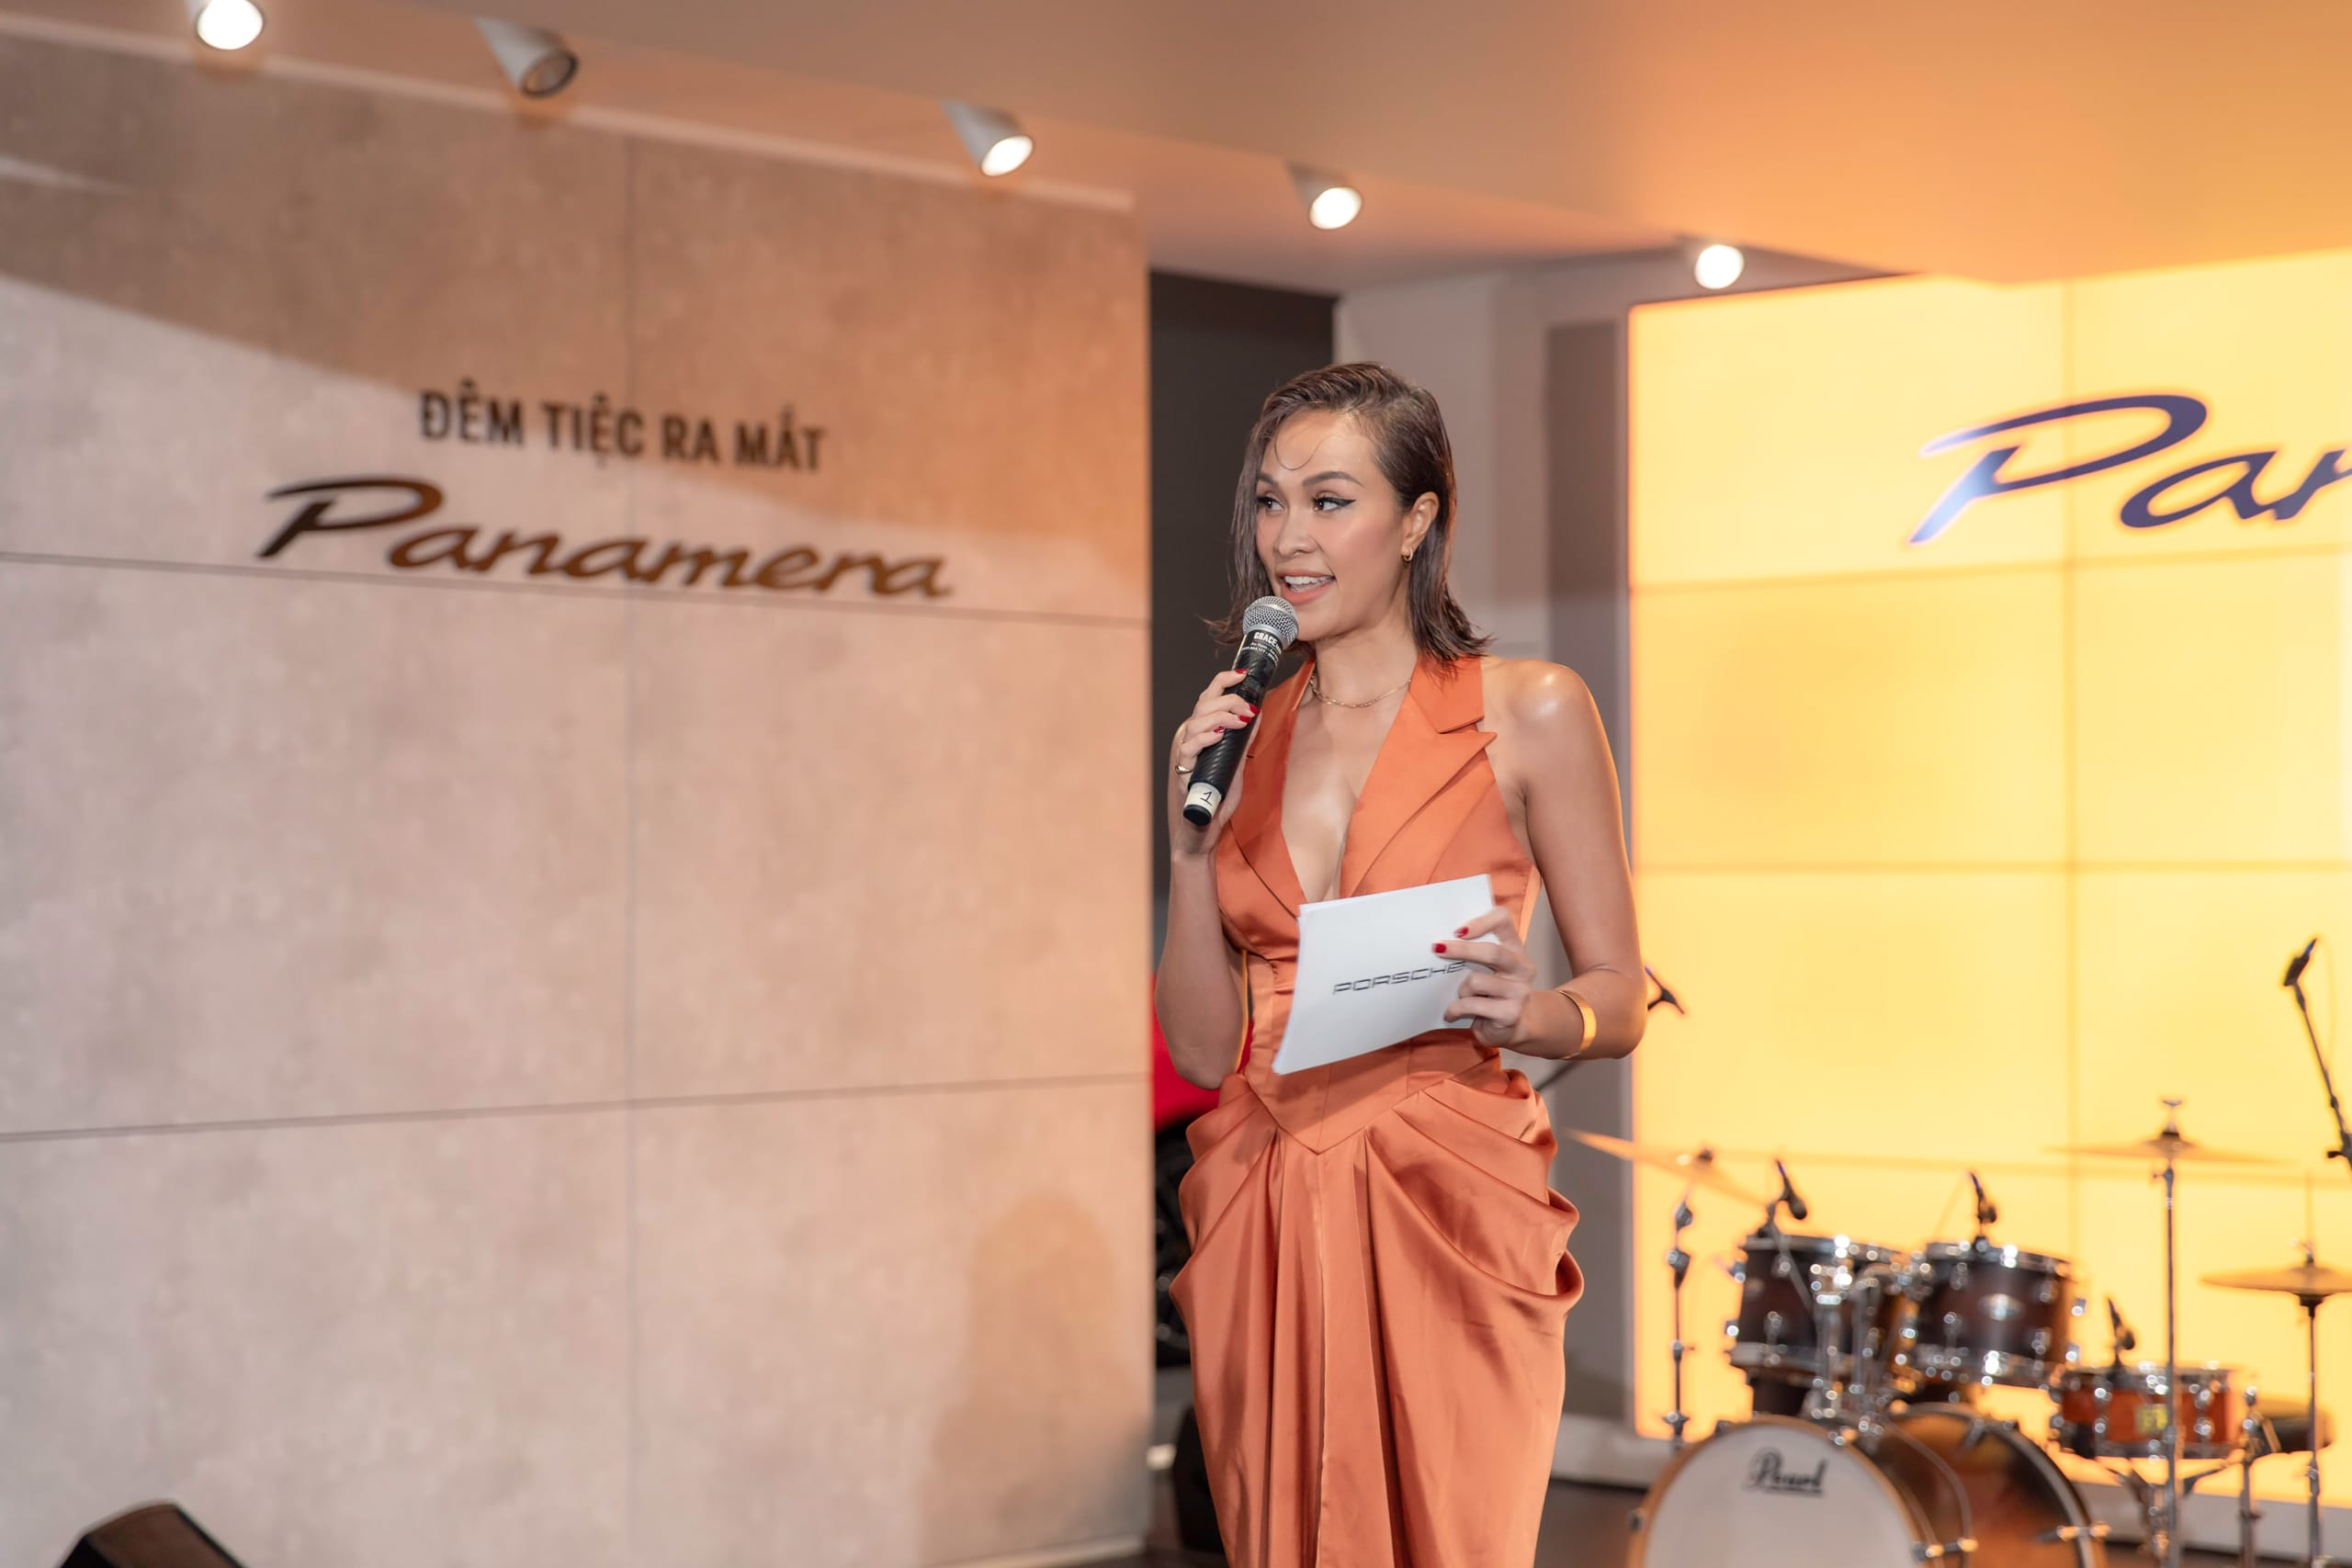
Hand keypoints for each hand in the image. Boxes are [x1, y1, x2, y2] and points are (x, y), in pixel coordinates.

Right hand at [1168, 668, 1258, 856]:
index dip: (1223, 681)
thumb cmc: (1215, 798)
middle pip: (1203, 705)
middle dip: (1228, 698)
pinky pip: (1189, 749)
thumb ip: (1243, 741)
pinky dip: (1205, 738)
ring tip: (1241, 718)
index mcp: (1199, 732)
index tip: (1243, 674)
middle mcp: (1188, 739)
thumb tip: (1257, 714)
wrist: (1201, 832)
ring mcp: (1183, 755)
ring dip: (1221, 715)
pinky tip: (1219, 734)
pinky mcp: (1182, 773)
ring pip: (1196, 722)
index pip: (1207, 697)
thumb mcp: (1235, 764)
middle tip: (1249, 706)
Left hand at [1437, 905, 1534, 1047]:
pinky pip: (1472, 1005)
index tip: (1458, 930)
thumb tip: (1440, 944)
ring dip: (1460, 989)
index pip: (1503, 920)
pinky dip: (1455, 1009)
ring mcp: (1519, 991)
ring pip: (1476, 981)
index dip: (1481, 921)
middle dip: (1461, 949)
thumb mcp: (1486, 967)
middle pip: (1492, 951)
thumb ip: (1472, 953)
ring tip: (1459, 997)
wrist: (1512, 1026)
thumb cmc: (1491, 991)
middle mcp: (1522, 966)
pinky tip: (1451, 1013)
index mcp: (1514, 947)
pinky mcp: (1510, 1013)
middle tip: (1437, 949)